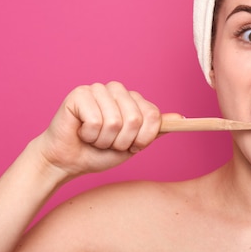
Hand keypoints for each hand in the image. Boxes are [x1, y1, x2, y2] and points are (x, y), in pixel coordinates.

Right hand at [31, 82, 165, 182]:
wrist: (69, 162)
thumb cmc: (100, 152)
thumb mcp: (134, 144)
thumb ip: (155, 130)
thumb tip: (182, 119)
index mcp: (133, 100)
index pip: (153, 116)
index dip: (144, 138)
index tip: (132, 146)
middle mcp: (118, 90)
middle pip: (136, 119)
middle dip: (122, 141)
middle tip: (108, 143)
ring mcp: (98, 89)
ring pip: (115, 121)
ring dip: (104, 140)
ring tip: (94, 138)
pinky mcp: (80, 94)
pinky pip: (96, 120)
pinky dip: (90, 135)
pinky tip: (82, 132)